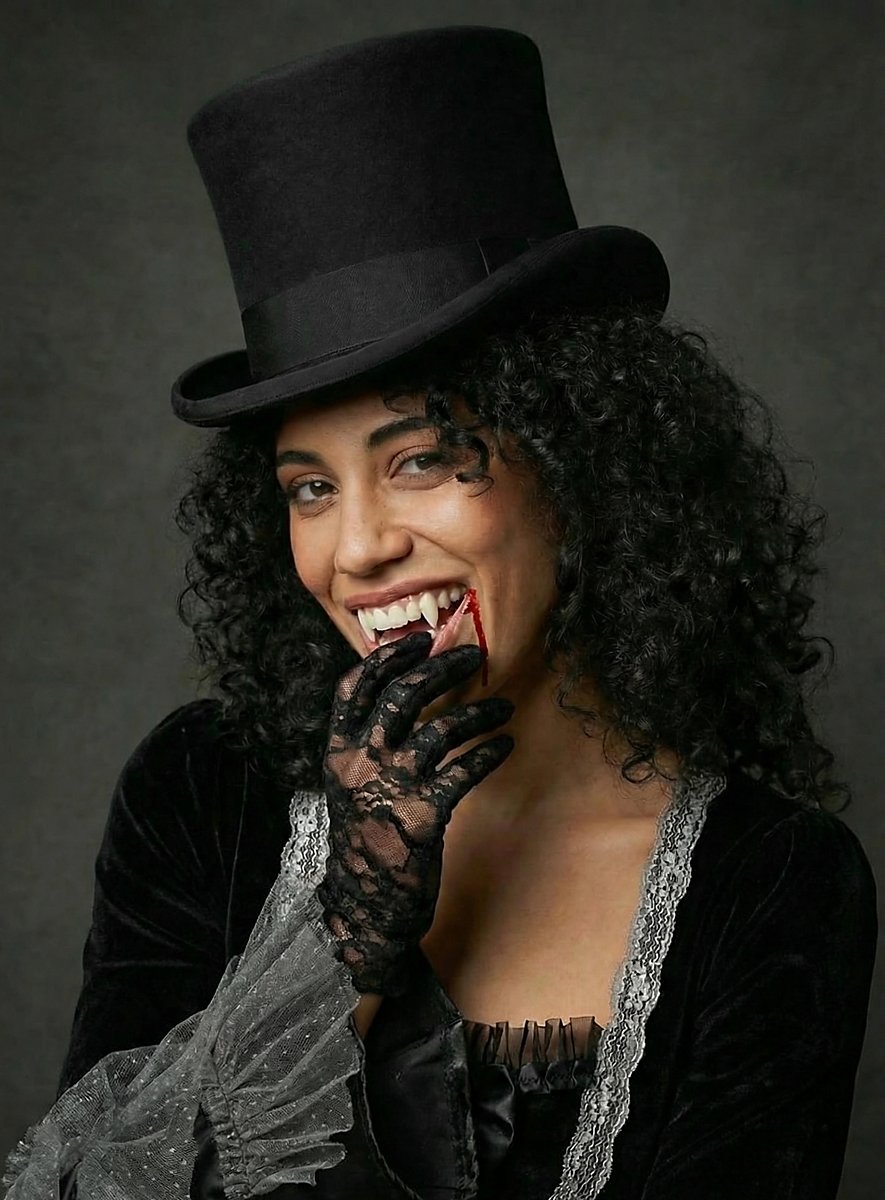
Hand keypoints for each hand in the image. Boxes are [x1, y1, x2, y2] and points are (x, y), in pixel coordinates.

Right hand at [315, 631, 514, 996]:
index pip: (353, 688)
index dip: (387, 658)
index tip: (418, 640)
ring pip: (440, 729)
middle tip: (471, 656)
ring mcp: (391, 788)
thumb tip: (404, 696)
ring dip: (478, 713)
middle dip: (441, 668)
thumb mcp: (351, 786)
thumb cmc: (366, 839)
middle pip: (402, 696)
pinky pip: (464, 772)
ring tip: (503, 709)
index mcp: (338, 752)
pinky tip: (504, 747)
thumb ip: (368, 745)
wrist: (366, 903)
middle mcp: (360, 763)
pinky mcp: (422, 816)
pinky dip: (489, 754)